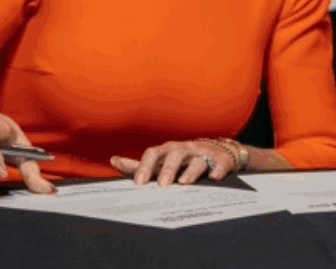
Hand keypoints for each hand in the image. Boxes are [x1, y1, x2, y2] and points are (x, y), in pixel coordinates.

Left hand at [110, 139, 236, 186]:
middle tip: (162, 185)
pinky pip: (220, 165)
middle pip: (175, 155)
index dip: (146, 166)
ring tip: (184, 183)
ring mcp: (203, 154)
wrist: (219, 152)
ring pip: (197, 160)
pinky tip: (213, 178)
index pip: (154, 154)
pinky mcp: (221, 161)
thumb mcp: (163, 161)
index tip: (138, 183)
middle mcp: (185, 149)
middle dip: (168, 169)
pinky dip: (217, 170)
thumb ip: (139, 165)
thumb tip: (113, 161)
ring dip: (191, 171)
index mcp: (168, 150)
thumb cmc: (184, 160)